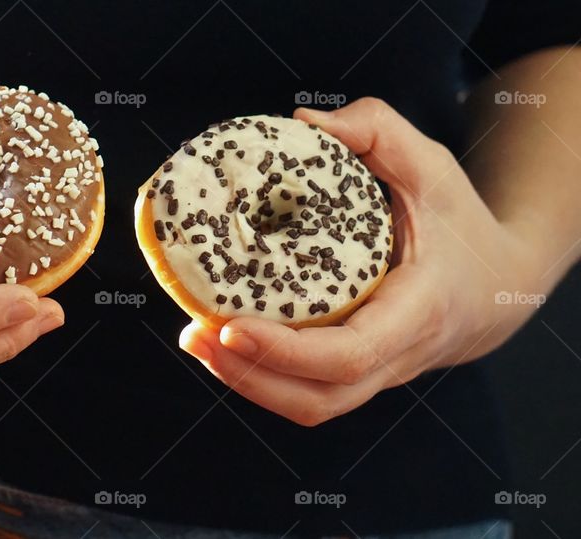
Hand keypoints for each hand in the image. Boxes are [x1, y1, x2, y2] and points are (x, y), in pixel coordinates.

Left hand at [180, 97, 545, 425]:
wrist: (498, 287)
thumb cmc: (460, 224)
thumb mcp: (432, 167)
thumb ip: (378, 131)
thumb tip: (303, 120)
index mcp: (418, 311)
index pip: (349, 354)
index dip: (285, 351)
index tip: (230, 325)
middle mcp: (396, 356)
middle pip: (317, 397)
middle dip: (248, 375)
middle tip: (194, 332)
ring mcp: (376, 374)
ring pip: (308, 405)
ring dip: (245, 382)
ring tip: (194, 339)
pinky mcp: (356, 374)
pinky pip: (306, 392)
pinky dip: (259, 377)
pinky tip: (220, 343)